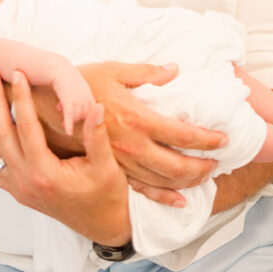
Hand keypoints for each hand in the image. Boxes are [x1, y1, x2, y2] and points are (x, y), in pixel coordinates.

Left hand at [0, 69, 130, 243]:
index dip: (21, 98)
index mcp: (46, 173)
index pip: (27, 128)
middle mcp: (26, 182)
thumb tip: (95, 106)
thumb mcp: (106, 165)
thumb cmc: (106, 193)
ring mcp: (18, 188)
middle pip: (2, 135)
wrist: (101, 225)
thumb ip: (96, 136)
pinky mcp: (17, 191)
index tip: (18, 73)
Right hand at [79, 61, 225, 205]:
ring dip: (189, 181)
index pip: (183, 134)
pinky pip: (142, 191)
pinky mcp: (112, 171)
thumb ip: (148, 73)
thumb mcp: (115, 70)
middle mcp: (133, 145)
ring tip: (205, 176)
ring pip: (164, 181)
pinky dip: (164, 198)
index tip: (223, 139)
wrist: (49, 105)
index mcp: (138, 118)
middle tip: (219, 161)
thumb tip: (175, 69)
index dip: (207, 139)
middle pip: (178, 164)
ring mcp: (123, 162)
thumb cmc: (83, 84)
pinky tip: (179, 201)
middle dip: (203, 165)